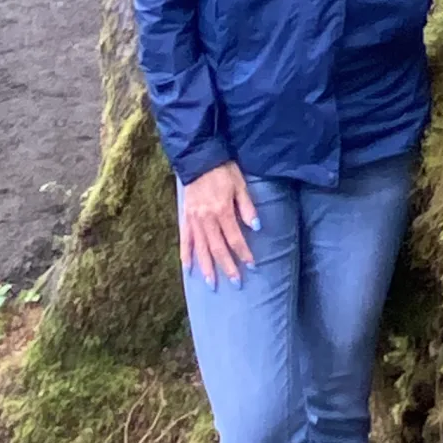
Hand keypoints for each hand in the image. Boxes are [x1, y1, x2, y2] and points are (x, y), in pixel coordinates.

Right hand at [179, 162, 259, 288]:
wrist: (199, 159)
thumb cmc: (223, 171)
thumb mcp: (240, 185)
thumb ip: (247, 207)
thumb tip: (257, 227)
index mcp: (222, 210)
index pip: (235, 238)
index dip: (243, 253)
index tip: (252, 266)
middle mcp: (207, 219)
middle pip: (218, 248)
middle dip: (227, 267)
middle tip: (236, 283)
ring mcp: (194, 220)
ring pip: (201, 248)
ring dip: (207, 267)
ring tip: (211, 284)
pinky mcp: (186, 217)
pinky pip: (185, 240)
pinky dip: (186, 255)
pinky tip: (189, 269)